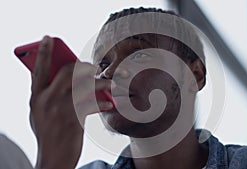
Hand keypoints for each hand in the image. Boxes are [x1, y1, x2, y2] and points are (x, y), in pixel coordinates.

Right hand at [30, 36, 112, 168]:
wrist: (53, 158)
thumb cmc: (48, 134)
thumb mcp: (39, 113)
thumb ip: (46, 96)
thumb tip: (62, 79)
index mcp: (36, 97)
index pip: (38, 69)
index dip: (43, 52)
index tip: (49, 38)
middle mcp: (46, 100)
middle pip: (68, 71)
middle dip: (84, 67)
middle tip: (94, 68)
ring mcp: (60, 109)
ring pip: (86, 85)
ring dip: (102, 82)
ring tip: (111, 81)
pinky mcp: (74, 118)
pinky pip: (93, 103)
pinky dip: (103, 102)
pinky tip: (109, 103)